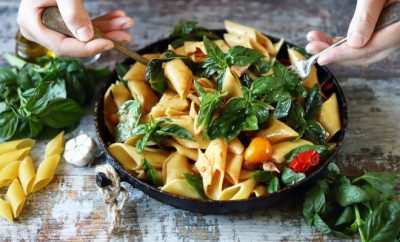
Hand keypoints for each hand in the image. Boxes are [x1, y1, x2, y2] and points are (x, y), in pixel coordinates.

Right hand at [17, 0, 133, 56]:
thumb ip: (72, 12)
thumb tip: (86, 37)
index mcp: (32, 24)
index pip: (62, 46)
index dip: (87, 48)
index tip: (109, 44)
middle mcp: (41, 29)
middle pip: (76, 42)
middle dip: (104, 37)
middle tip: (125, 36)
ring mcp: (52, 26)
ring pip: (84, 35)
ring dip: (108, 29)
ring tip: (126, 24)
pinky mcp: (63, 21)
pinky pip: (84, 26)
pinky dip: (102, 22)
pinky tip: (117, 18)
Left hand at [305, 0, 399, 65]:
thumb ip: (367, 16)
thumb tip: (354, 42)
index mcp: (398, 29)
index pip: (367, 49)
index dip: (342, 55)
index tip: (322, 58)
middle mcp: (395, 36)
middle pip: (362, 55)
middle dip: (334, 54)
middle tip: (311, 48)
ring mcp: (388, 36)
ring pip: (359, 51)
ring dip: (334, 49)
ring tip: (313, 43)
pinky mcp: (380, 33)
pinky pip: (360, 44)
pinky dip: (341, 44)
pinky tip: (325, 41)